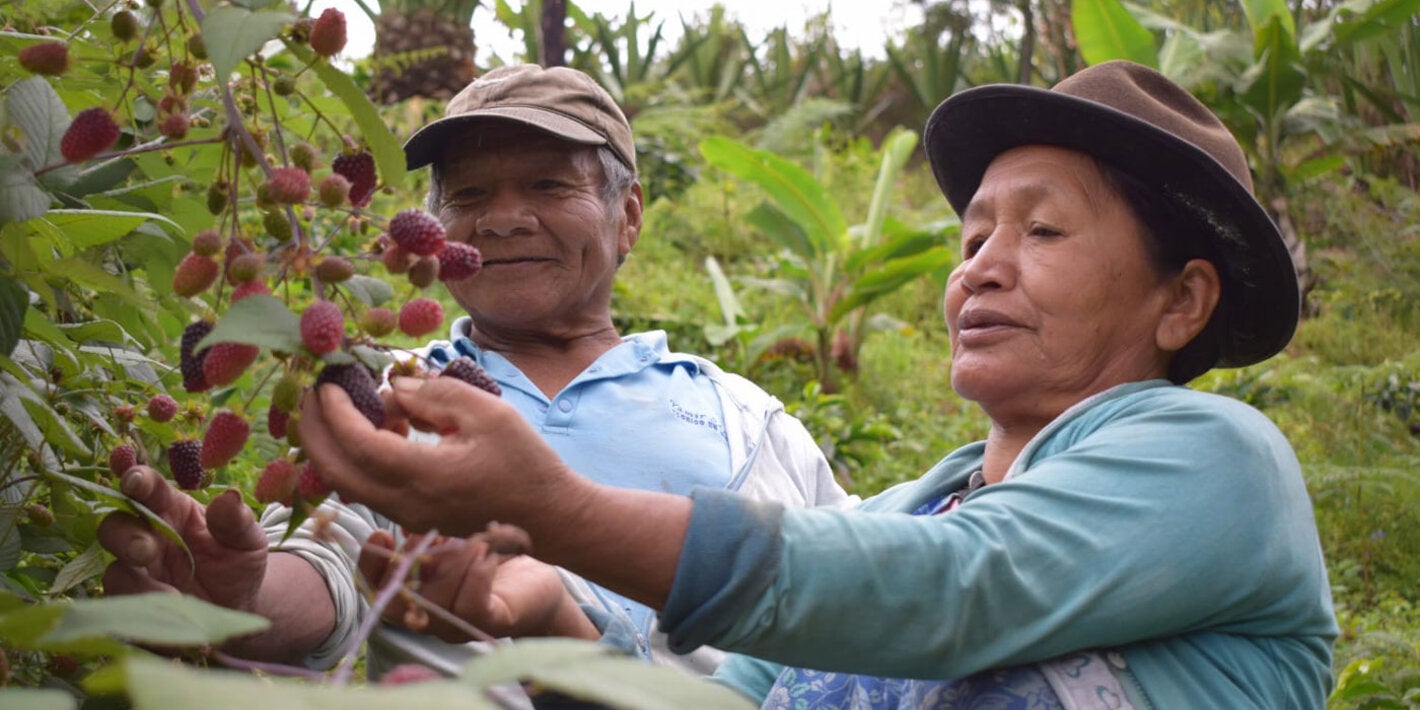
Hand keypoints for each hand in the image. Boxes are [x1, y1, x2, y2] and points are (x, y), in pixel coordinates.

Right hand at [97, 467, 267, 612]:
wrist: (238, 607)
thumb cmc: (238, 562)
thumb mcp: (248, 540)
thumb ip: (237, 520)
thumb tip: (230, 496)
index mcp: (172, 510)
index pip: (148, 489)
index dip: (136, 481)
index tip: (133, 480)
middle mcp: (146, 537)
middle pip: (114, 528)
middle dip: (125, 537)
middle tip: (147, 552)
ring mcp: (137, 573)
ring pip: (115, 572)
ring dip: (136, 585)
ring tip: (174, 598)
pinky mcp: (135, 606)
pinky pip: (124, 612)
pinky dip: (146, 619)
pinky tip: (174, 626)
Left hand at [298, 376, 586, 536]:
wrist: (547, 515)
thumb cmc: (524, 461)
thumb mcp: (487, 413)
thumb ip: (436, 395)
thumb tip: (394, 388)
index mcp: (422, 475)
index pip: (357, 442)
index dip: (335, 410)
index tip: (330, 379)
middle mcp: (405, 503)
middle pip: (335, 471)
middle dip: (315, 429)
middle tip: (314, 392)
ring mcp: (406, 515)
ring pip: (347, 483)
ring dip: (336, 444)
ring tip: (350, 404)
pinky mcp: (412, 516)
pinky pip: (368, 487)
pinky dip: (359, 457)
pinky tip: (384, 426)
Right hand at [359, 530, 596, 643]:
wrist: (546, 578)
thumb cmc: (496, 552)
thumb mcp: (456, 536)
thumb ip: (429, 531)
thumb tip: (406, 519)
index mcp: (417, 593)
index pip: (376, 589)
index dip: (370, 565)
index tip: (381, 533)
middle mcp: (431, 615)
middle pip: (396, 603)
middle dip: (409, 563)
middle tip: (434, 535)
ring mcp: (460, 625)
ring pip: (437, 603)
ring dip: (452, 562)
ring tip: (473, 538)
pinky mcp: (492, 622)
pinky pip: (472, 606)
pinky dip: (477, 574)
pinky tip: (489, 552)